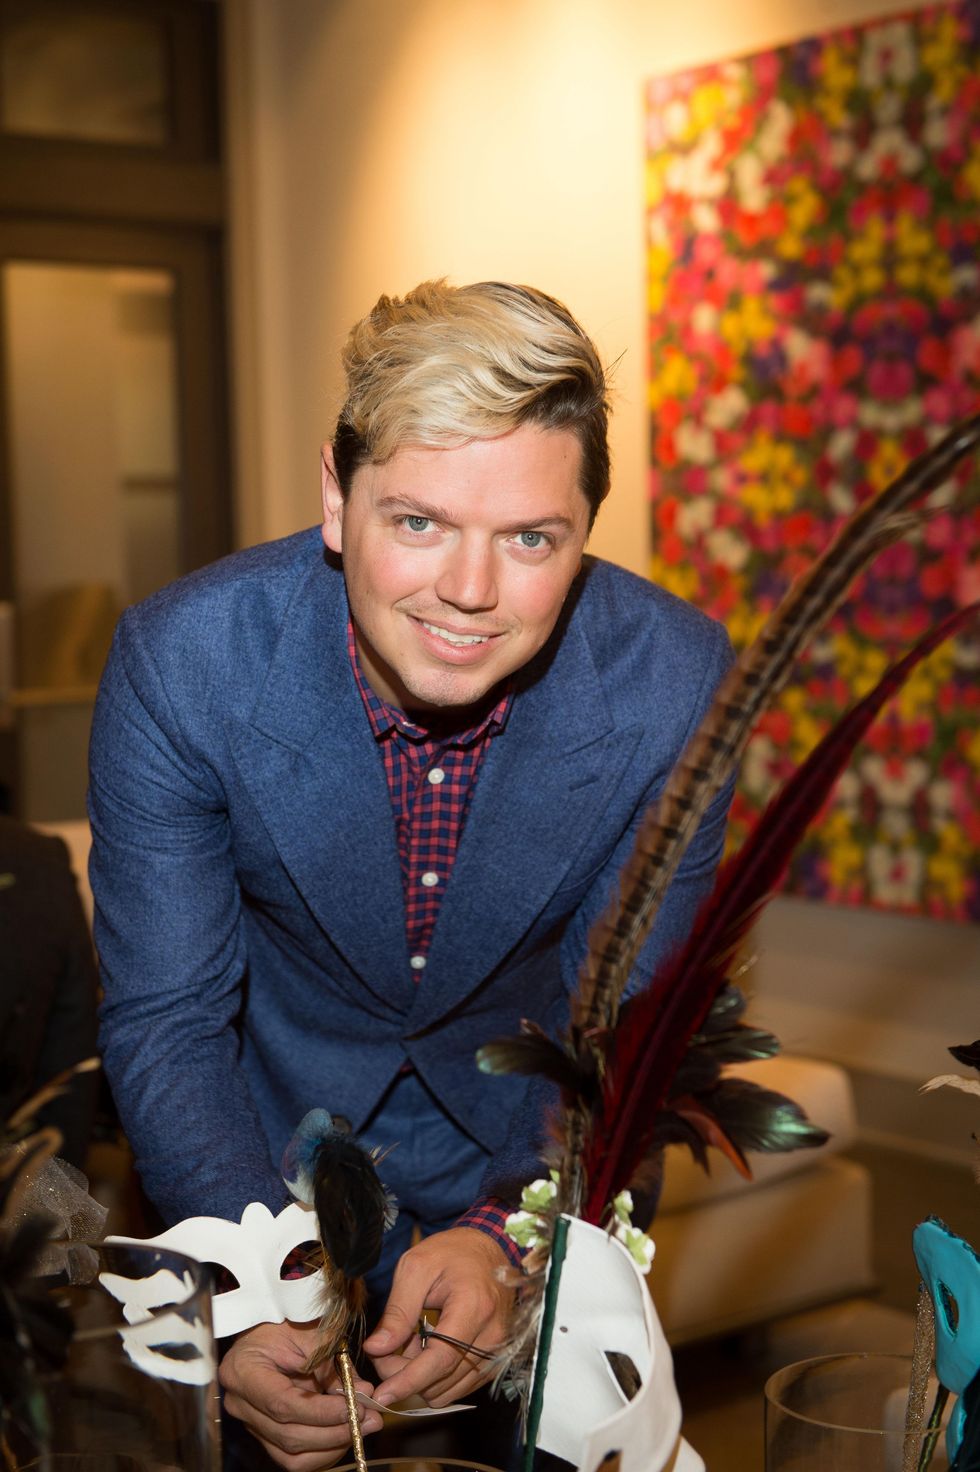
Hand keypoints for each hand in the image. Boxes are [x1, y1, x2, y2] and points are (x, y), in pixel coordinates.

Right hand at [219, 1320, 384, 1469]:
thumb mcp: (313, 1335)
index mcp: (244, 1372)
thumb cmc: (289, 1322)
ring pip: (291, 1456)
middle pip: (289, 1436)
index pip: (284, 1405)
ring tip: (363, 1427)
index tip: (355, 1407)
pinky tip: (345, 1434)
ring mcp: (250, 1423)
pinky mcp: (265, 1434)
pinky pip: (293, 1457)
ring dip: (332, 1447)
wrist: (270, 1325)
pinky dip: (323, 1452)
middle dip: (334, 1432)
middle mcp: (240, 1404)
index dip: (322, 1412)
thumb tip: (364, 1394)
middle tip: (369, 1419)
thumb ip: (336, 1367)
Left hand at [363, 1227, 512, 1407]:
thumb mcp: (416, 1267)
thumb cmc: (451, 1252)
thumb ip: (397, 1311)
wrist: (487, 1250)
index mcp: (474, 1305)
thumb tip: (376, 1349)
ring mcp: (497, 1350)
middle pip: (441, 1379)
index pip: (441, 1358)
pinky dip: (437, 1376)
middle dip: (405, 1373)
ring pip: (448, 1390)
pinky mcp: (495, 1360)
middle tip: (385, 1348)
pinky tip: (428, 1348)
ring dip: (421, 1376)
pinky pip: (459, 1386)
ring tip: (412, 1341)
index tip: (382, 1395)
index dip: (408, 1381)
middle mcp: (492, 1334)